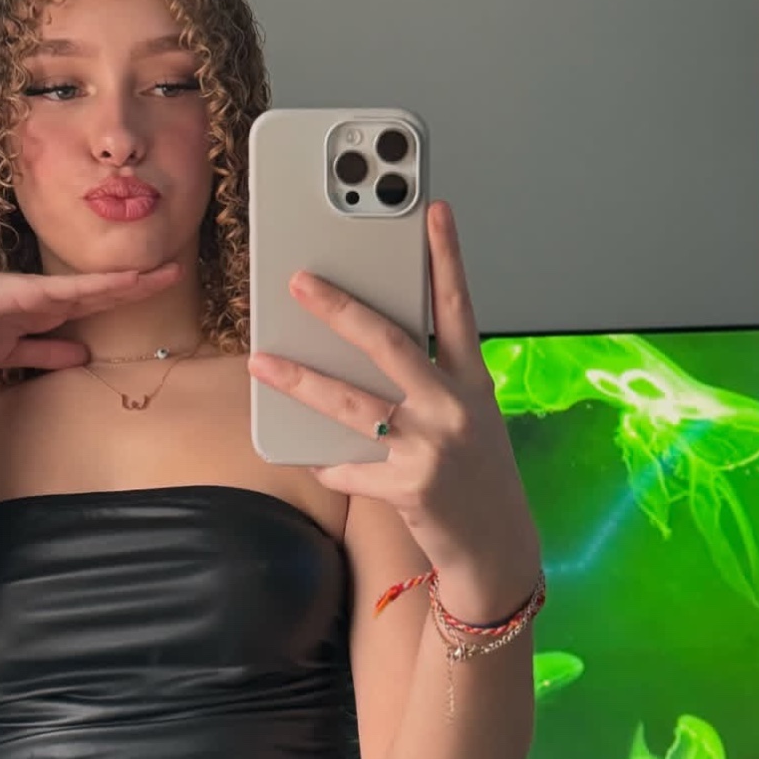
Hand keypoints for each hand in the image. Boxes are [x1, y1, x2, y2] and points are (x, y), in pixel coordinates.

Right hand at [0, 263, 181, 372]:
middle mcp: (50, 297)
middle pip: (105, 291)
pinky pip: (80, 288)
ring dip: (134, 281)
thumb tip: (81, 357)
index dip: (121, 299)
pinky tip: (134, 280)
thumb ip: (46, 353)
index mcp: (44, 311)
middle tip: (173, 275)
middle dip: (140, 286)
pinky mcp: (36, 291)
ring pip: (100, 286)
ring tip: (168, 273)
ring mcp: (45, 291)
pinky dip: (107, 284)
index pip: (92, 304)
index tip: (148, 294)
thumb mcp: (11, 351)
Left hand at [247, 201, 538, 602]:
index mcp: (472, 382)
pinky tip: (308, 456)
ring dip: (299, 379)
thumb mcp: (467, 416)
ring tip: (260, 360)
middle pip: (390, 344)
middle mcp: (455, 408)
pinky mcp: (410, 488)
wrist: (498, 549)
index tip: (432, 209)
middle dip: (341, 308)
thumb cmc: (475, 473)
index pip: (458, 306)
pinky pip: (347, 468)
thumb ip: (428, 380)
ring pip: (351, 404)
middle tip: (300, 280)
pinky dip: (324, 462)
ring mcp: (431, 448)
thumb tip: (359, 347)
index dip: (446, 255)